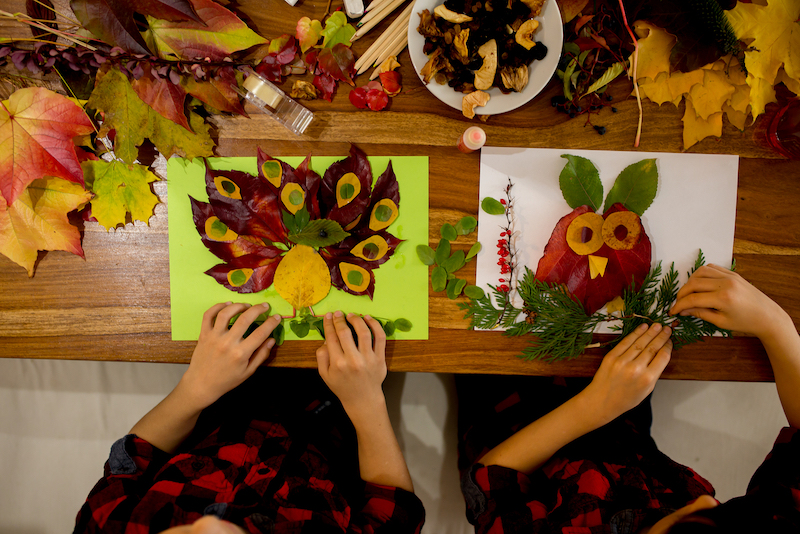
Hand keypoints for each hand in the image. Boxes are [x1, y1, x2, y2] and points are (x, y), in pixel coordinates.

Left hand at [181, 302, 280, 408]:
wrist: (202, 385)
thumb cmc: (227, 380)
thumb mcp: (248, 372)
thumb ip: (261, 355)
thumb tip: (272, 340)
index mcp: (241, 354)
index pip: (260, 333)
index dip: (271, 323)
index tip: (277, 317)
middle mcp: (227, 343)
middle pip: (245, 319)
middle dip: (258, 309)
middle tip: (265, 306)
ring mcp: (214, 337)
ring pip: (226, 313)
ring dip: (238, 306)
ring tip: (246, 305)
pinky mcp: (204, 334)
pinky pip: (208, 315)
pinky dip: (217, 306)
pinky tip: (227, 304)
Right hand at [315, 311, 387, 418]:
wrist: (363, 399)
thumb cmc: (342, 386)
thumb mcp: (325, 375)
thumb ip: (322, 356)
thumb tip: (326, 339)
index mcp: (337, 364)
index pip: (332, 337)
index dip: (329, 324)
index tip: (329, 315)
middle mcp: (353, 360)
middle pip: (345, 333)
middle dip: (340, 320)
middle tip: (338, 313)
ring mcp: (368, 359)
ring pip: (364, 332)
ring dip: (357, 320)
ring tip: (352, 315)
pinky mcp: (380, 358)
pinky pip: (380, 337)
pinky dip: (375, 325)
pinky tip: (368, 318)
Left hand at [582, 322, 671, 424]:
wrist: (602, 400)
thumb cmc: (626, 398)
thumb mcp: (647, 390)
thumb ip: (654, 373)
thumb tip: (661, 354)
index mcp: (647, 379)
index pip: (662, 357)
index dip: (667, 346)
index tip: (670, 340)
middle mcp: (636, 368)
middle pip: (652, 347)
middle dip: (661, 336)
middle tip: (667, 328)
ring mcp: (622, 361)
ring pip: (640, 342)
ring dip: (650, 332)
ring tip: (657, 325)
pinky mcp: (611, 356)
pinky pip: (626, 342)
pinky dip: (635, 333)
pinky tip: (643, 328)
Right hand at [669, 264, 788, 338]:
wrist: (768, 316)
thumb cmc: (746, 323)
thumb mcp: (721, 322)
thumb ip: (700, 313)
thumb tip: (683, 311)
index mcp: (723, 298)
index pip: (693, 299)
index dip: (679, 305)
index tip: (672, 312)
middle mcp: (725, 284)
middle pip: (694, 284)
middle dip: (682, 294)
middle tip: (678, 304)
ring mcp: (730, 276)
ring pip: (700, 272)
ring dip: (690, 282)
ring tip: (688, 294)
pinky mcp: (733, 274)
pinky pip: (712, 268)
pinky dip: (701, 274)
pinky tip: (699, 284)